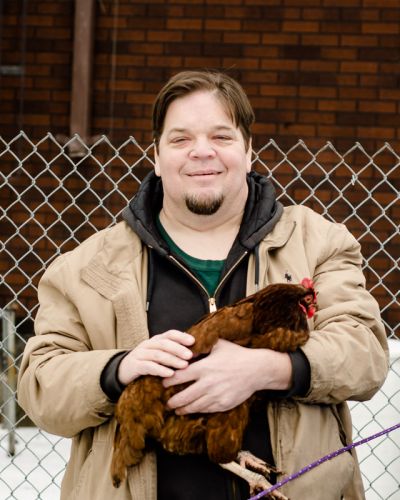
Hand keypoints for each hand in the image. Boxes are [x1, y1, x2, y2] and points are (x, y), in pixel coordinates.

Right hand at [117, 330, 194, 384]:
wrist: (123, 371)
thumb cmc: (147, 363)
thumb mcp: (159, 355)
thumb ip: (172, 352)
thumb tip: (194, 353)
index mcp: (156, 340)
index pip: (169, 334)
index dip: (181, 336)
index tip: (193, 341)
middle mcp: (148, 344)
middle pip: (164, 343)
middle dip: (178, 349)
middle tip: (190, 355)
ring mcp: (140, 354)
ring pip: (158, 354)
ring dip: (172, 359)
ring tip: (184, 365)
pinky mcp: (135, 366)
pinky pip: (148, 366)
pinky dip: (160, 369)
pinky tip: (170, 374)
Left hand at [163, 339, 292, 414]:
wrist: (257, 369)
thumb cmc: (236, 354)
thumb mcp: (217, 345)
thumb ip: (200, 346)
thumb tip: (184, 346)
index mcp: (204, 367)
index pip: (179, 377)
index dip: (168, 381)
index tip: (163, 383)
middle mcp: (208, 383)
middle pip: (183, 396)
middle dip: (172, 401)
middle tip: (166, 402)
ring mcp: (216, 395)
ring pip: (193, 406)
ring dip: (182, 409)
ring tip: (175, 409)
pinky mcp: (223, 404)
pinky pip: (206, 410)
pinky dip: (196, 410)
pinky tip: (191, 410)